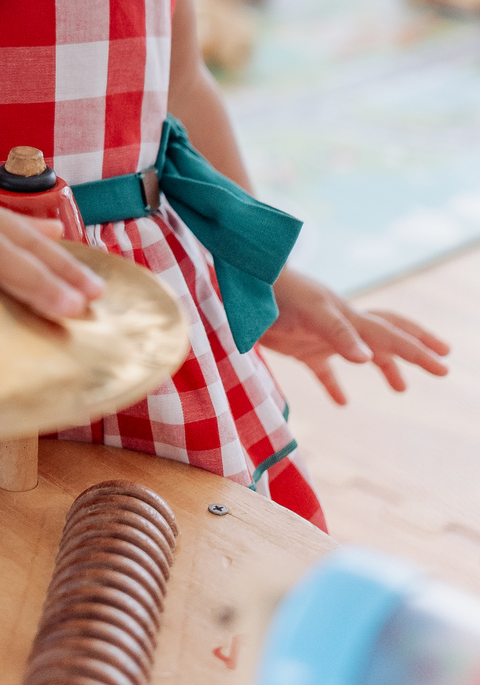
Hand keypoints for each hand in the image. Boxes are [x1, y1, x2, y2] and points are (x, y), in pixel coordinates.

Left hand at [262, 267, 450, 404]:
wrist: (241, 281)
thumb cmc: (275, 293)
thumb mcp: (310, 312)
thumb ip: (338, 333)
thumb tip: (369, 359)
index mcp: (347, 315)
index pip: (391, 334)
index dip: (417, 350)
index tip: (443, 366)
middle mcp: (340, 324)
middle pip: (387, 334)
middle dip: (415, 348)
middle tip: (443, 362)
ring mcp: (321, 335)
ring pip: (362, 352)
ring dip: (384, 367)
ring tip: (402, 389)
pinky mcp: (300, 346)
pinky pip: (323, 370)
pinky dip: (335, 386)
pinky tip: (342, 403)